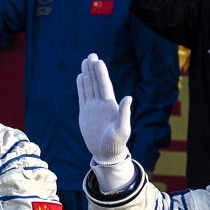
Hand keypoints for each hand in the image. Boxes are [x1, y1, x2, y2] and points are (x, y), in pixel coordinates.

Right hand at [76, 55, 134, 190]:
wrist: (106, 153)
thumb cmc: (117, 143)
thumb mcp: (122, 129)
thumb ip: (124, 113)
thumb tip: (129, 97)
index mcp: (111, 106)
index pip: (104, 86)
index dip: (101, 74)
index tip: (98, 62)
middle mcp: (102, 104)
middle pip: (96, 83)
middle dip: (93, 70)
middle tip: (91, 55)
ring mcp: (93, 108)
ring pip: (89, 87)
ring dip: (87, 75)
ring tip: (85, 62)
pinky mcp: (85, 113)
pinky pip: (82, 97)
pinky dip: (81, 87)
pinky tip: (80, 77)